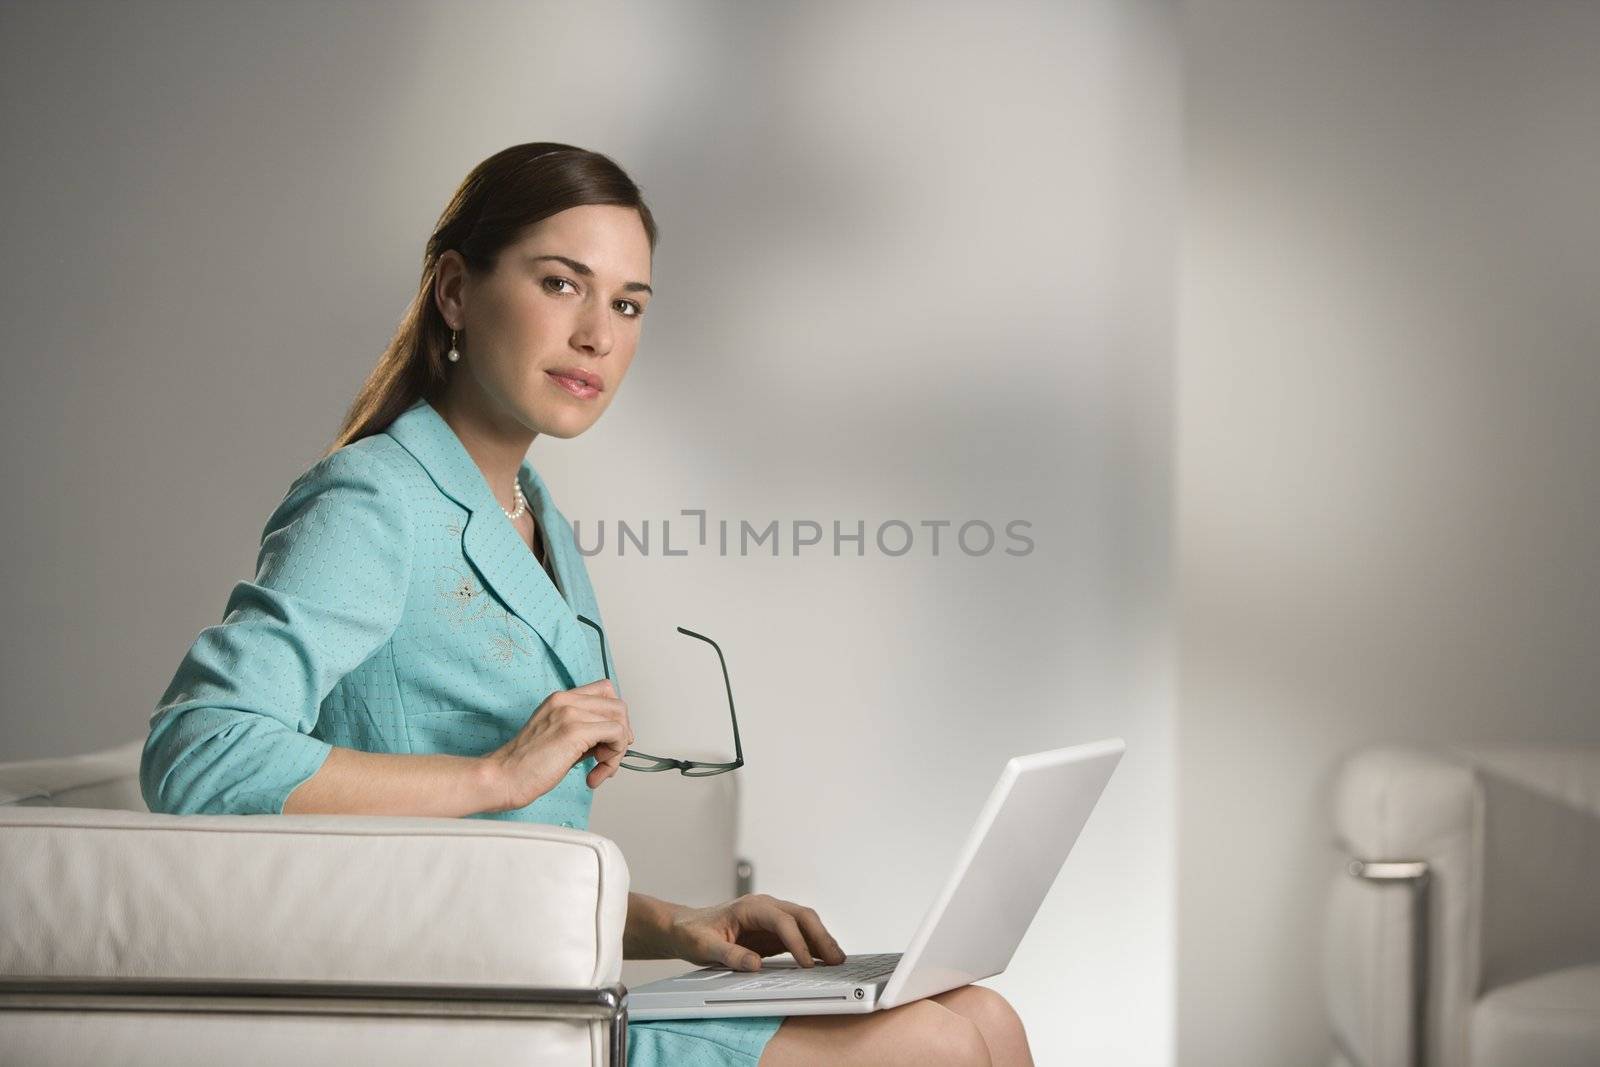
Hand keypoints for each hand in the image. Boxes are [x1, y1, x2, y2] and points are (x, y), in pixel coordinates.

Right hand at [483, 678, 634, 810]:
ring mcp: (570, 713)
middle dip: (621, 736)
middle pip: (618, 705)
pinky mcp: (574, 731)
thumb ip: (585, 731)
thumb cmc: (526, 765)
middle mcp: (565, 700)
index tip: (610, 740)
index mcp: (560, 699)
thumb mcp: (560, 738)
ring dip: (617, 750)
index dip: (615, 716)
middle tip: (607, 758)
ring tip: (600, 768)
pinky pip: (617, 735)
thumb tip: (613, 737)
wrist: (503, 777)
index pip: (605, 690)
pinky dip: (614, 757)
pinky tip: (595, 772)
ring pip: (620, 721)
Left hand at [663, 894, 846, 971]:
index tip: (806, 964)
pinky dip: (813, 947)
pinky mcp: (772, 933)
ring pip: (804, 924)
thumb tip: (755, 964)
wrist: (685, 927)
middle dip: (821, 936)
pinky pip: (798, 936)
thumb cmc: (693, 932)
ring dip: (822, 941)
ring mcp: (771, 919)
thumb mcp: (705, 946)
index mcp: (751, 907)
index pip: (782, 921)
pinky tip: (823, 960)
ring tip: (837, 961)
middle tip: (836, 959)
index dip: (797, 942)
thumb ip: (729, 954)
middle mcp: (765, 908)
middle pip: (801, 916)